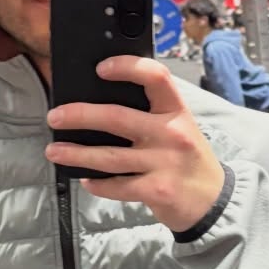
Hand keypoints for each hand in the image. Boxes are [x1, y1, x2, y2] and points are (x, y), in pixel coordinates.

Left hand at [46, 58, 225, 234]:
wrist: (214, 201)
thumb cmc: (188, 160)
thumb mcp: (179, 129)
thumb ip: (151, 115)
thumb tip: (100, 103)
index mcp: (177, 111)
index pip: (155, 76)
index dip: (127, 67)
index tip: (101, 69)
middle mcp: (172, 133)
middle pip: (117, 117)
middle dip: (79, 115)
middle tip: (55, 116)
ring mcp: (164, 163)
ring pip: (109, 156)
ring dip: (76, 153)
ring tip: (54, 151)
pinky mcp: (157, 190)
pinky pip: (117, 186)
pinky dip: (97, 184)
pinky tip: (86, 180)